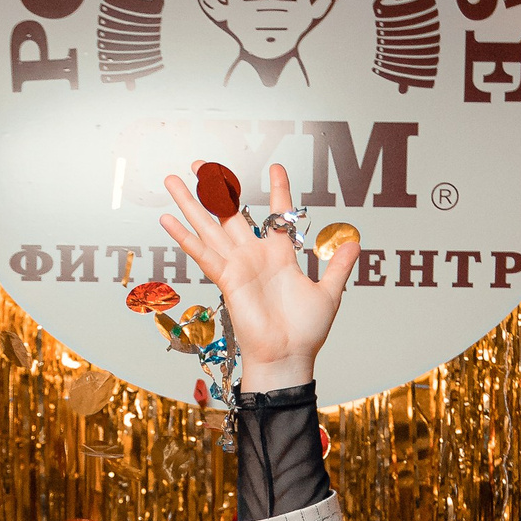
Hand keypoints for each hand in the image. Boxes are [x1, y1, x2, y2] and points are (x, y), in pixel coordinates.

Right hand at [159, 160, 358, 392]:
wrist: (288, 356)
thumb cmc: (306, 332)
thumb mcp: (329, 293)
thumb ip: (338, 266)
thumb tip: (354, 242)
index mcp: (280, 255)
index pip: (277, 213)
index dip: (278, 189)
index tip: (277, 167)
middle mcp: (255, 256)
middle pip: (229, 213)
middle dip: (214, 187)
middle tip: (200, 164)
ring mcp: (238, 265)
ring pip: (209, 226)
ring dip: (190, 203)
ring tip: (173, 180)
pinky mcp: (226, 279)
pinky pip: (203, 253)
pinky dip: (184, 237)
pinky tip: (166, 219)